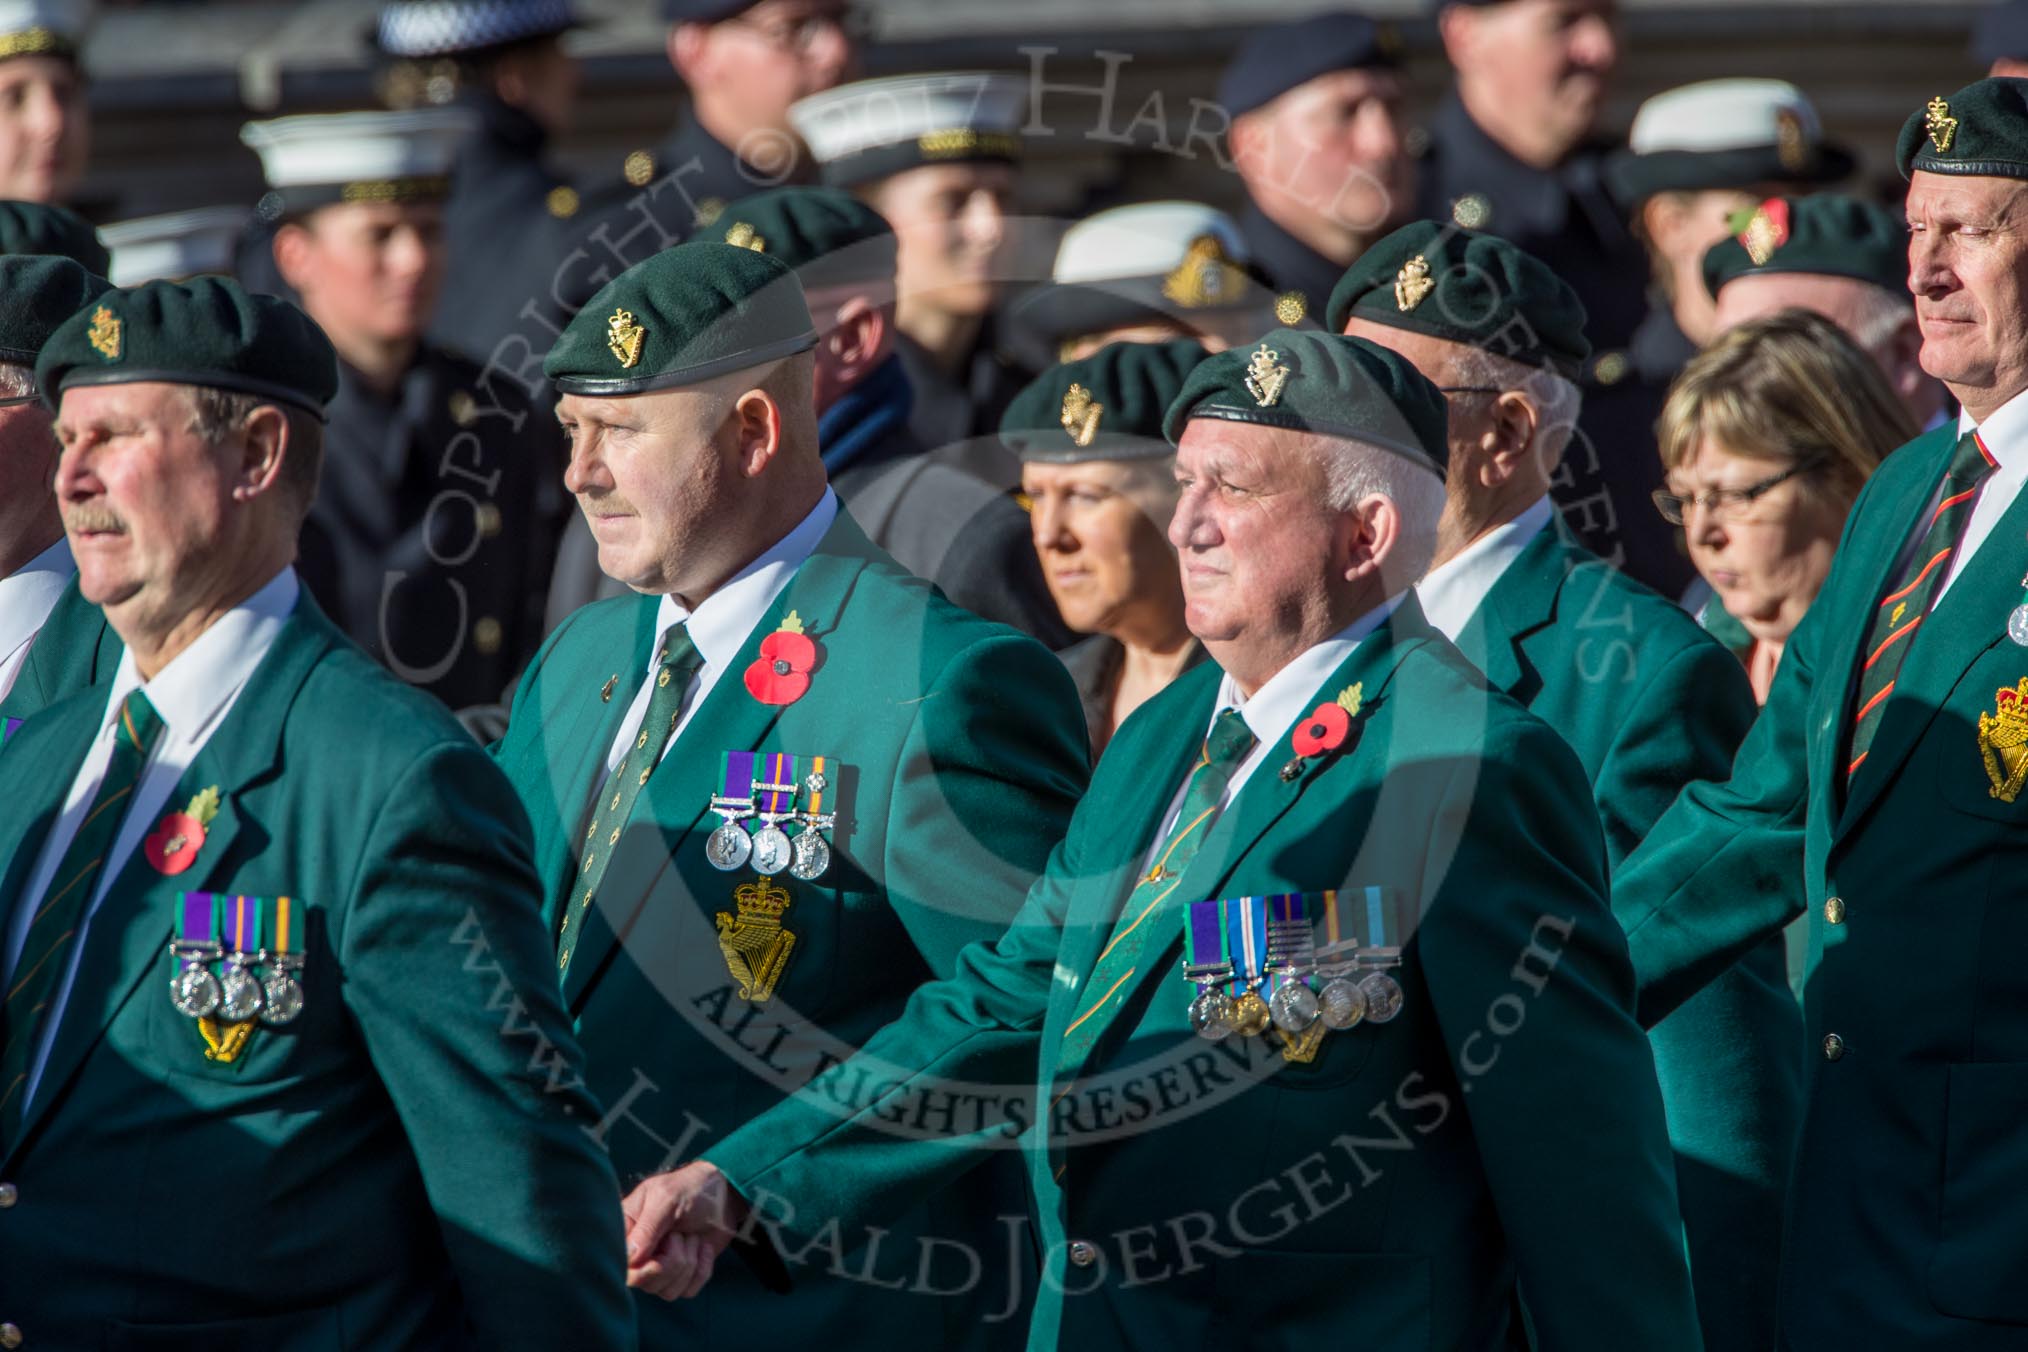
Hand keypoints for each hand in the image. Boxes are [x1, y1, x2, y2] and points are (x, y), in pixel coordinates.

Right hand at [621, 1161, 751, 1300]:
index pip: (620, 1267)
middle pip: (645, 1283)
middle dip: (672, 1260)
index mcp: (626, 1231)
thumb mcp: (667, 1199)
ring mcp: (658, 1268)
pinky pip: (687, 1292)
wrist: (724, 1195)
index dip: (641, 1266)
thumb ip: (647, 1228)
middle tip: (679, 1235)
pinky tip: (703, 1248)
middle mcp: (637, 1255)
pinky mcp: (680, 1277)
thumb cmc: (690, 1189)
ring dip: (688, 1262)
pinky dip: (702, 1269)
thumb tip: (629, 1258)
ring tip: (690, 1237)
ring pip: (667, 1291)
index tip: (661, 1247)